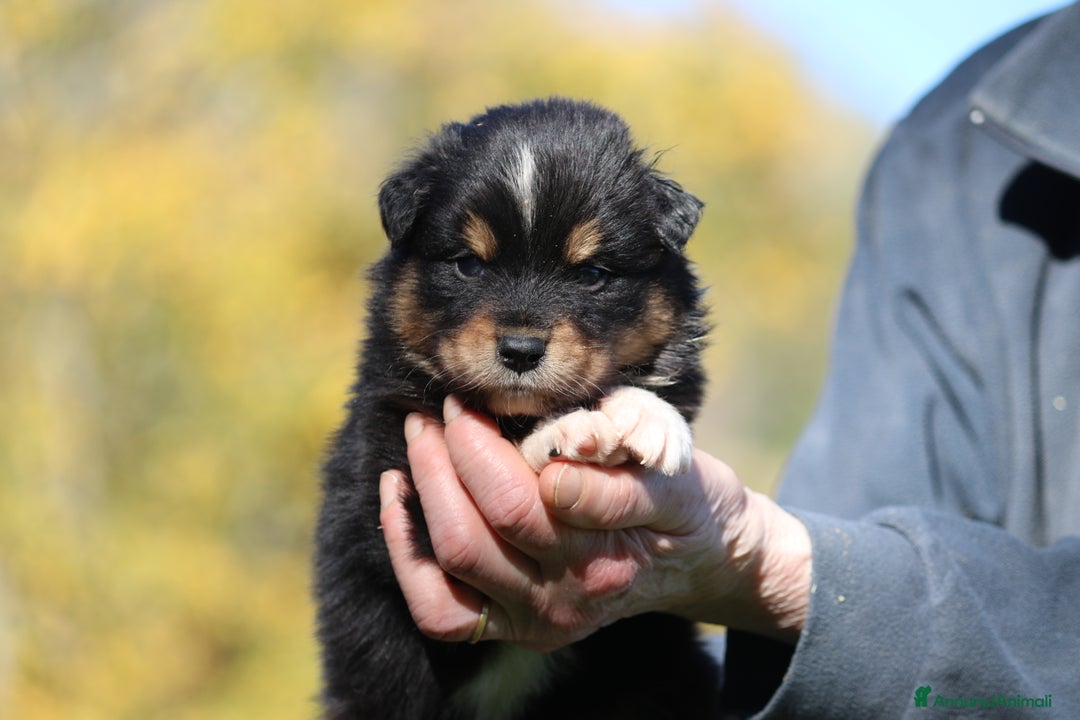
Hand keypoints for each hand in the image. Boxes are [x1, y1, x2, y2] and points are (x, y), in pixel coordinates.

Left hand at [379, 395, 811, 651]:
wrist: (705, 559)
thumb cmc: (685, 496)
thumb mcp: (675, 464)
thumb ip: (625, 457)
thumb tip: (562, 456)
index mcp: (614, 547)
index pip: (532, 497)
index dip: (482, 442)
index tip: (468, 397)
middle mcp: (573, 592)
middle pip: (482, 527)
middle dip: (445, 456)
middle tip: (440, 407)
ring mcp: (540, 618)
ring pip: (455, 562)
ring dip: (423, 490)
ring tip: (420, 437)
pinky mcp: (515, 629)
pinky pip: (441, 611)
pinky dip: (407, 556)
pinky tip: (398, 500)